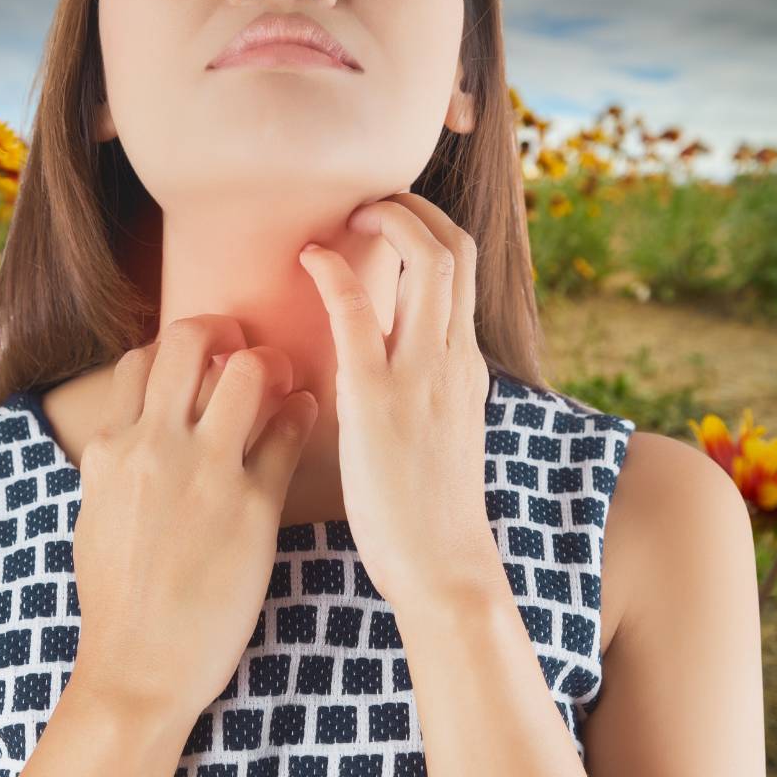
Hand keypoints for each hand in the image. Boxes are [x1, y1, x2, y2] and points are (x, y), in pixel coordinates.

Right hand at [68, 314, 319, 719]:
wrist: (140, 667)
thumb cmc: (117, 598)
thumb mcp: (96, 514)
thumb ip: (118, 462)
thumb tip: (139, 426)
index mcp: (111, 448)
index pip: (141, 359)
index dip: (175, 348)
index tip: (198, 357)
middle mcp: (156, 445)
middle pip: (189, 340)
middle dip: (223, 329)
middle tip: (244, 345)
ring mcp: (207, 472)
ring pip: (249, 371)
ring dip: (271, 365)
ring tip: (283, 380)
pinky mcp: (255, 505)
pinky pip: (289, 432)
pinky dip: (302, 414)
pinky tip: (306, 416)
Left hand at [297, 192, 502, 610]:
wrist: (445, 569)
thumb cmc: (430, 515)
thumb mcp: (438, 440)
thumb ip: (420, 398)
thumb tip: (383, 376)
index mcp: (467, 367)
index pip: (461, 271)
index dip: (426, 229)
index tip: (385, 224)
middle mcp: (455, 358)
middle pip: (455, 247)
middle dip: (413, 207)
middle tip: (366, 206)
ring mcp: (424, 375)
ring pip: (429, 260)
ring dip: (388, 219)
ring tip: (346, 218)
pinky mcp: (380, 399)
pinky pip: (361, 313)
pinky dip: (335, 272)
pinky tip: (309, 258)